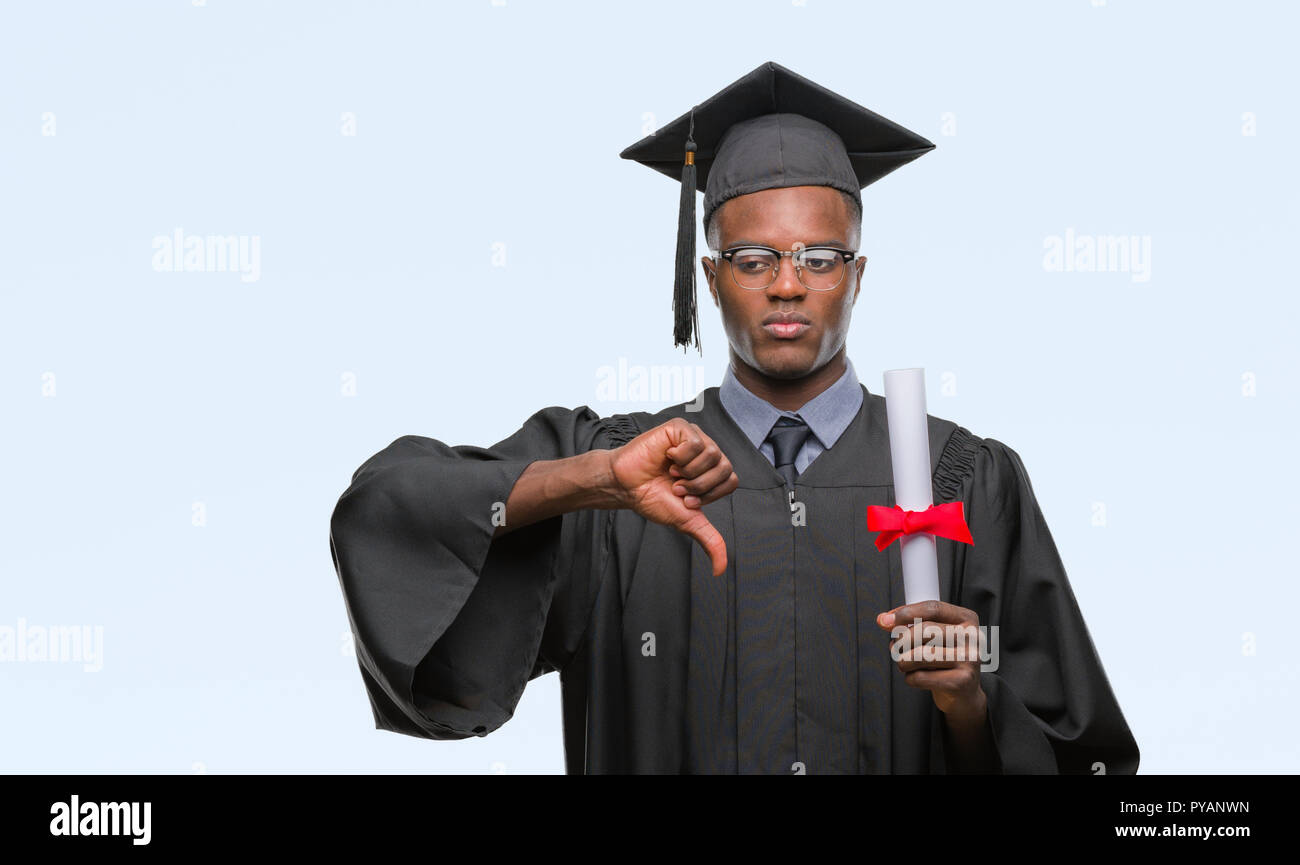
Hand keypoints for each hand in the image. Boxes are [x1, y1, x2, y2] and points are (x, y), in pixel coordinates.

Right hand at [606, 418, 738, 575]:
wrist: (625, 486)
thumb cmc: (652, 497)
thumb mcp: (687, 521)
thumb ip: (709, 540)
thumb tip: (721, 569)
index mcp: (711, 470)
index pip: (730, 480)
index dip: (708, 494)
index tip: (686, 499)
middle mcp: (706, 452)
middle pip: (724, 467)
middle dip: (697, 485)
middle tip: (676, 486)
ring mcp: (694, 437)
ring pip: (712, 454)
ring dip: (687, 472)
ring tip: (670, 473)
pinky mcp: (679, 428)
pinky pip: (695, 442)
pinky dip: (680, 457)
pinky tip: (666, 458)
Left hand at [876, 600, 986, 721]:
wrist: (964, 693)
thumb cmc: (945, 659)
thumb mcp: (934, 636)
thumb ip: (911, 623)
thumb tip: (884, 620)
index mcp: (966, 618)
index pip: (933, 608)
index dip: (905, 612)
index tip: (885, 620)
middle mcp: (972, 637)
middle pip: (924, 630)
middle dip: (901, 640)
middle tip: (895, 648)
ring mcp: (969, 659)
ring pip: (920, 654)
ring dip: (903, 661)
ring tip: (904, 663)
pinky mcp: (962, 681)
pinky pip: (921, 677)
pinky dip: (910, 678)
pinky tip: (917, 677)